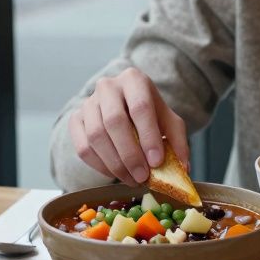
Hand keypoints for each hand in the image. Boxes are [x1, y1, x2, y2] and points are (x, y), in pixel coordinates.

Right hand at [68, 67, 189, 185]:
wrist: (123, 107)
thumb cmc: (149, 115)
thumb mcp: (169, 122)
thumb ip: (178, 142)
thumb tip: (183, 168)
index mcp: (134, 79)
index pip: (140, 107)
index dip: (148, 136)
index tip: (156, 161)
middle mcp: (107, 86)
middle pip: (114, 121)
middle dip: (130, 154)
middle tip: (142, 176)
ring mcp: (88, 102)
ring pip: (96, 136)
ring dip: (115, 164)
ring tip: (132, 179)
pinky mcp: (76, 120)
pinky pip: (83, 147)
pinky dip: (100, 166)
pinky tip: (115, 174)